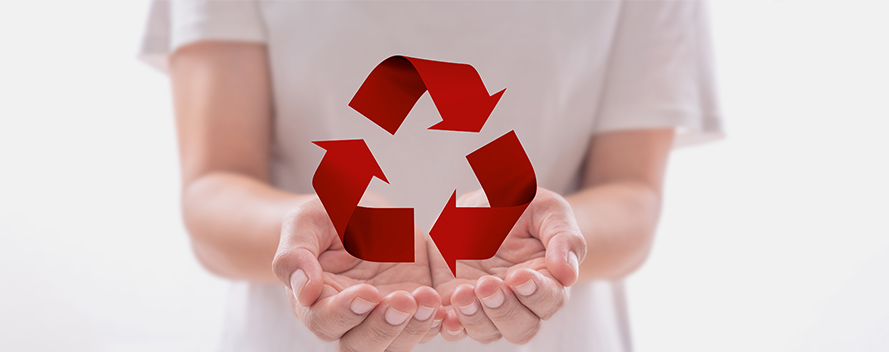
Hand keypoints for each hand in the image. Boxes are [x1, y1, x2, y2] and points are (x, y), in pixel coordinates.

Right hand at [272, 196, 443, 351]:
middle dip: (384, 328)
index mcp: (314, 303)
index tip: (367, 292)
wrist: (357, 214)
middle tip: (404, 300)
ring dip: (413, 327)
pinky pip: (423, 328)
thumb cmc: (323, 218)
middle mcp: (347, 320)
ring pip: (396, 343)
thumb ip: (295, 255)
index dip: (345, 312)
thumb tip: (304, 292)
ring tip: (429, 299)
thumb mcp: (304, 224)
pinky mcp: (409, 310)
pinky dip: (435, 323)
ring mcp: (380, 318)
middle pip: (361, 345)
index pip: (325, 321)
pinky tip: (443, 307)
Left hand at [428, 188, 586, 343]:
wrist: (481, 205)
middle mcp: (520, 303)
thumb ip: (563, 238)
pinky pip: (454, 326)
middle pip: (521, 328)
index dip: (536, 293)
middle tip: (487, 284)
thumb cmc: (522, 207)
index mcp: (547, 281)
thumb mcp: (547, 210)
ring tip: (463, 293)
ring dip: (475, 318)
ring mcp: (486, 307)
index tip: (519, 276)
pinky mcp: (457, 304)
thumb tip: (568, 275)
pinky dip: (450, 325)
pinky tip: (445, 314)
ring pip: (487, 331)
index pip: (550, 301)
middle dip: (504, 310)